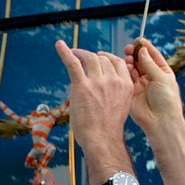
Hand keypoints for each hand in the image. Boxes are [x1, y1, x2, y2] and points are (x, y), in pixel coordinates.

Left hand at [54, 40, 133, 154]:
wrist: (102, 139)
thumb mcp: (120, 105)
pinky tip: (59, 45)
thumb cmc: (108, 127)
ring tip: (73, 52)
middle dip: (93, 57)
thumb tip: (103, 85)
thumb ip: (114, 91)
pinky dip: (65, 52)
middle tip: (83, 57)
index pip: (118, 62)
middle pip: (102, 59)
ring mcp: (98, 82)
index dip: (108, 58)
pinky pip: (73, 64)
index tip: (101, 57)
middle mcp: (113, 80)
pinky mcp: (82, 86)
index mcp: (125, 84)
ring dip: (81, 53)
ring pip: (90, 58)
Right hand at [125, 37, 183, 136]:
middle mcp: (151, 77)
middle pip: (141, 61)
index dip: (146, 47)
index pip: (153, 56)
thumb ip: (150, 64)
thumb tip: (142, 50)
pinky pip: (126, 78)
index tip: (138, 40)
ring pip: (132, 68)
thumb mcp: (162, 78)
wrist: (160, 121)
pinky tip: (123, 66)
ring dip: (129, 61)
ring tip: (126, 58)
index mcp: (162, 72)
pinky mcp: (131, 91)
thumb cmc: (167, 101)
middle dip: (134, 53)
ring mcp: (140, 84)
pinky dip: (124, 71)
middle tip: (128, 49)